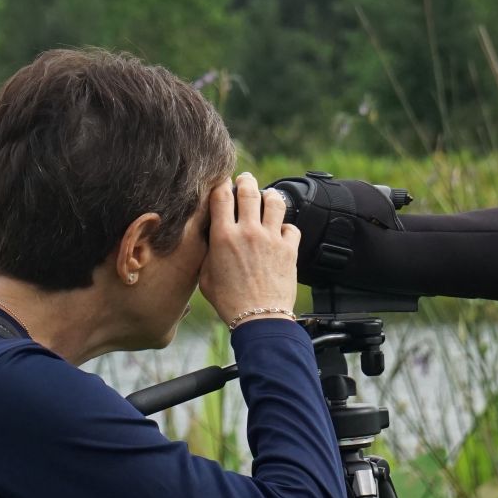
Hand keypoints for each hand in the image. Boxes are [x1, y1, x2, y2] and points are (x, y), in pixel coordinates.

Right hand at [199, 173, 299, 323]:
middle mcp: (248, 232)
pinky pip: (291, 227)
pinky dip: (286, 227)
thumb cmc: (229, 302)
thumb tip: (210, 239)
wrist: (259, 318)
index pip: (221, 195)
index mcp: (223, 236)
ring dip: (270, 196)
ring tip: (267, 197)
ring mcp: (271, 238)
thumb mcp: (205, 277)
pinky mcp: (289, 249)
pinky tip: (280, 232)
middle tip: (245, 179)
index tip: (222, 183)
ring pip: (274, 201)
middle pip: (249, 191)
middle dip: (246, 180)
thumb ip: (207, 253)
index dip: (221, 183)